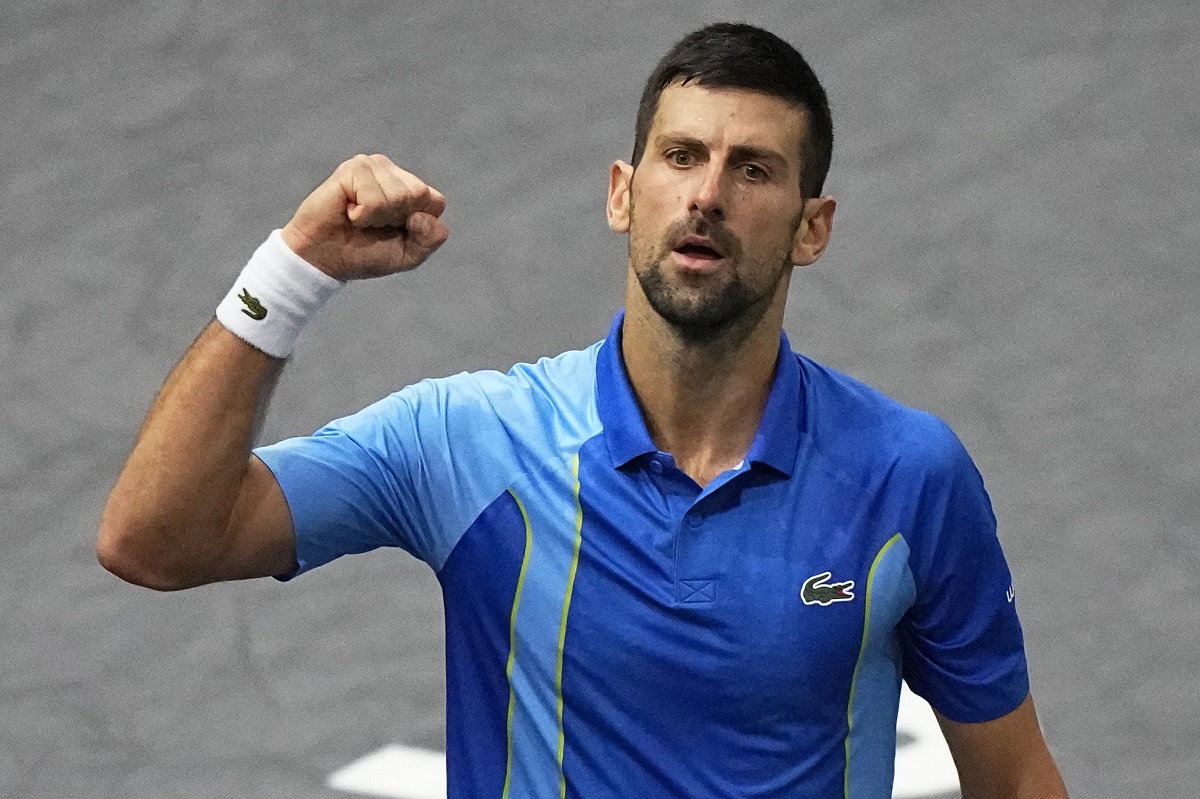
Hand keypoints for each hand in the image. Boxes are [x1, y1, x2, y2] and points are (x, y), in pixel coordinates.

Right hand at [280, 154, 449, 279]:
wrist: (324, 259)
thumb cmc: (364, 253)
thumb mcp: (408, 255)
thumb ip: (431, 239)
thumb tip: (422, 216)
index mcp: (410, 189)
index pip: (436, 202)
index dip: (418, 226)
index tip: (393, 231)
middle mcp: (392, 172)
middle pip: (419, 195)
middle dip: (397, 219)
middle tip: (372, 224)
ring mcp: (372, 166)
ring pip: (398, 196)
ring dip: (377, 218)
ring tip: (359, 217)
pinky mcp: (353, 168)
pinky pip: (375, 199)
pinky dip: (363, 215)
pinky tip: (348, 211)